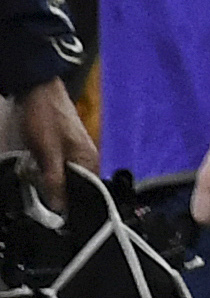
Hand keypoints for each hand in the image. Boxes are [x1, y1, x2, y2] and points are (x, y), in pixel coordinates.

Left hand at [10, 79, 91, 211]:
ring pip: (61, 177)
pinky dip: (42, 168)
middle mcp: (86, 158)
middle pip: (72, 187)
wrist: (36, 90)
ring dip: (45, 178)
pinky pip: (54, 167)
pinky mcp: (61, 147)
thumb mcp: (47, 153)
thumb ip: (54, 181)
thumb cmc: (46, 115)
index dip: (68, 203)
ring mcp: (74, 151)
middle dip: (53, 189)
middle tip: (37, 179)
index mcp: (89, 161)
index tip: (51, 207)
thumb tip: (59, 206)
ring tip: (33, 166)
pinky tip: (32, 161)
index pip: (86, 194)